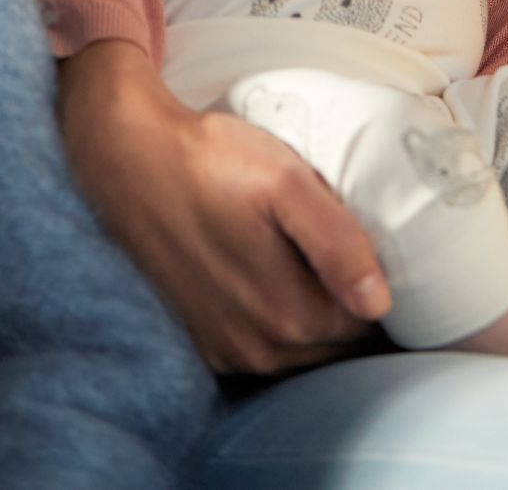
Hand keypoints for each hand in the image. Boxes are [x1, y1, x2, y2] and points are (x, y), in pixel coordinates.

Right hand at [57, 40, 390, 374]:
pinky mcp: (203, 338)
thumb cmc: (208, 161)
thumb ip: (337, 243)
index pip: (367, 319)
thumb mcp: (285, 183)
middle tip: (338, 235)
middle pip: (335, 339)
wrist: (128, 158)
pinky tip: (270, 266)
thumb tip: (379, 302)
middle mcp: (258, 350)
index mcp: (287, 316)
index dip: (376, 275)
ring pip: (301, 345)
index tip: (368, 234)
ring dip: (312, 305)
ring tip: (304, 248)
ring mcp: (227, 350)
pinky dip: (276, 312)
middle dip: (345, 296)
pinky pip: (263, 340)